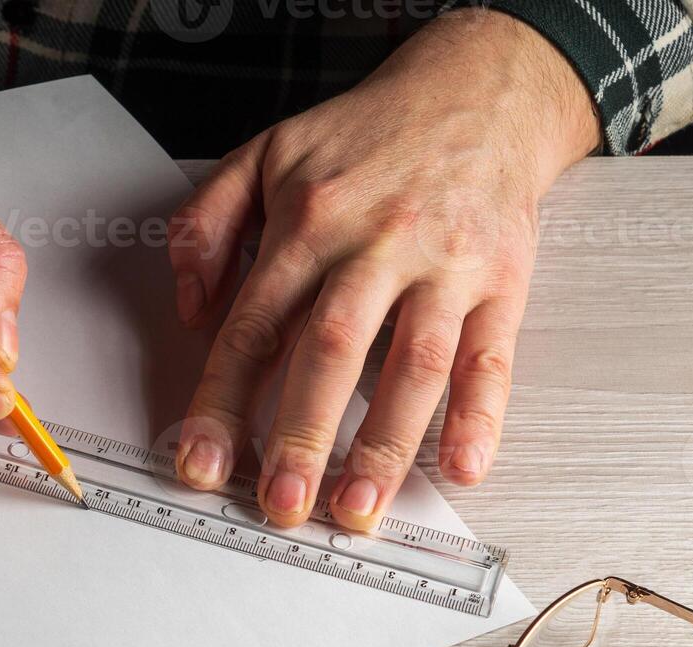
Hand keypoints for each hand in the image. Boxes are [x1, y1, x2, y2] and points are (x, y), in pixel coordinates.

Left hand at [169, 10, 599, 529]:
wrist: (479, 92)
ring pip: (413, 367)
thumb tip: (190, 307)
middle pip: (331, 353)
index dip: (222, 402)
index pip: (253, 328)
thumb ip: (206, 224)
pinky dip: (482, 416)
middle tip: (281, 503)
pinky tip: (464, 469)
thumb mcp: (264, 152)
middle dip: (302, 437)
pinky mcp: (502, 282)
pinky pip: (492, 358)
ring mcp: (446, 267)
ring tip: (357, 509)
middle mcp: (377, 246)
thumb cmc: (366, 136)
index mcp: (309, 223)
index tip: (200, 462)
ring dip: (385, 446)